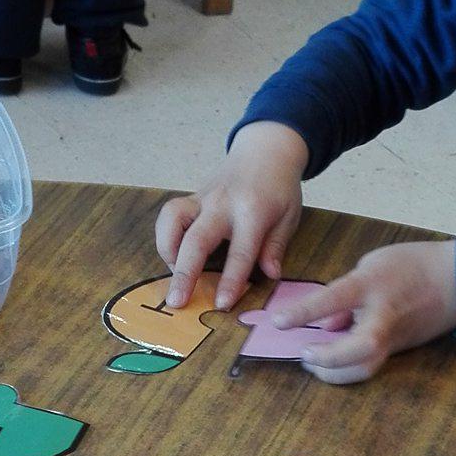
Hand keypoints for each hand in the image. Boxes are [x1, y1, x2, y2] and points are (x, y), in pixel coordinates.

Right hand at [155, 121, 309, 309]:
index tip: (222, 304)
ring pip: (173, 221)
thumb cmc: (280, 189)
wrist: (264, 151)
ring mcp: (203, 198)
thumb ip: (276, 246)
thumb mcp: (289, 217)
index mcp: (253, 211)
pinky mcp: (191, 197)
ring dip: (167, 250)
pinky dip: (165, 237)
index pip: (240, 251)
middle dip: (185, 273)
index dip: (231, 280)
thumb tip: (270, 274)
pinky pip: (170, 215)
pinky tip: (173, 256)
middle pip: (197, 240)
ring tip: (172, 277)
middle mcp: (222, 204)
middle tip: (176, 302)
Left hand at [273, 240, 455, 384]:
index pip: (333, 299)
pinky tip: (334, 360)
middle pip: (359, 351)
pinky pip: (371, 363)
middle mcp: (383, 316)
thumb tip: (326, 324)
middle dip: (328, 361)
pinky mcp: (400, 349)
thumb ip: (346, 295)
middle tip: (304, 355)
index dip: (304, 312)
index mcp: (372, 285)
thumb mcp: (372, 265)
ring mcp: (394, 337)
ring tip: (313, 363)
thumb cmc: (413, 265)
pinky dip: (349, 366)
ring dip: (335, 373)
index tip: (278, 321)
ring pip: (366, 367)